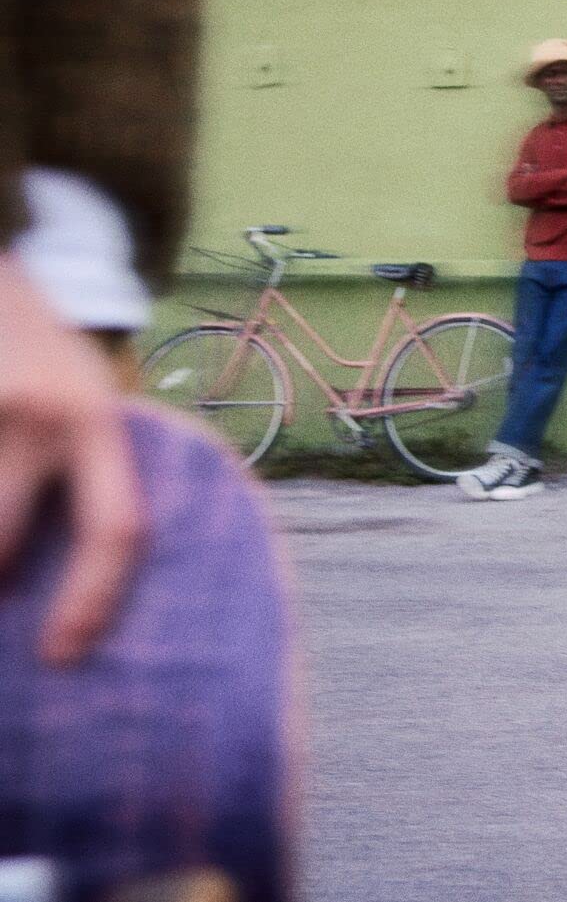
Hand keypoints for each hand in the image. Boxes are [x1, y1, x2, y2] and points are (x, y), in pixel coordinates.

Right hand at [0, 257, 143, 664]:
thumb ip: (91, 468)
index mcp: (94, 417)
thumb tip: (81, 574)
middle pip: (3, 547)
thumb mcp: (86, 393)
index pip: (115, 528)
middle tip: (1, 588)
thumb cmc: (40, 351)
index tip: (63, 655)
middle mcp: (32, 416)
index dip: (93, 601)